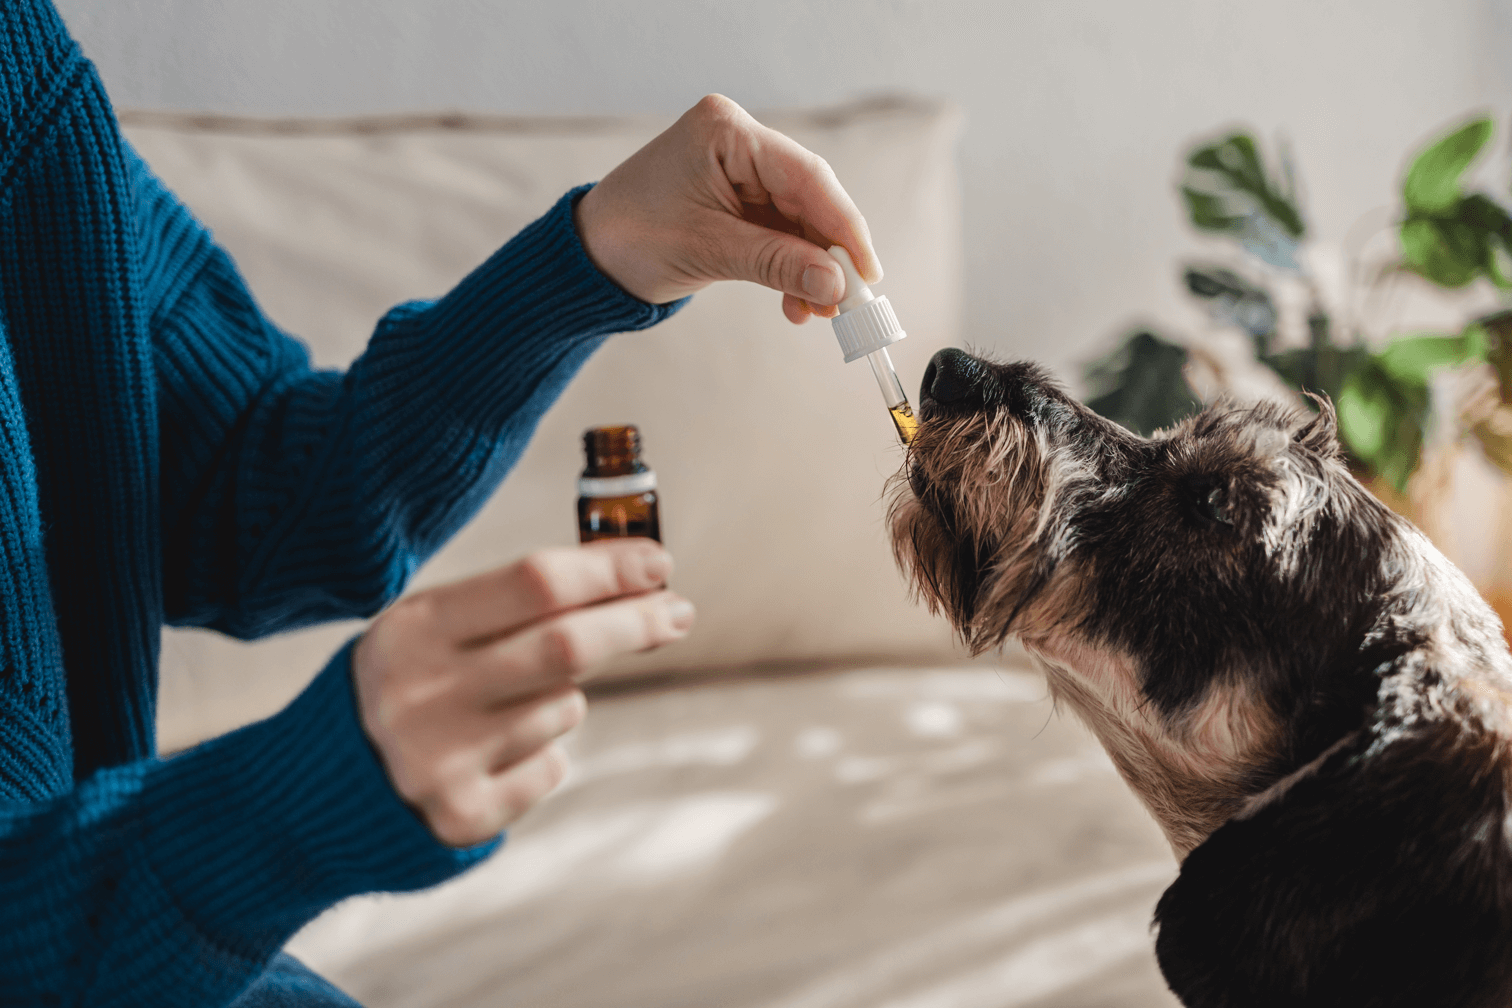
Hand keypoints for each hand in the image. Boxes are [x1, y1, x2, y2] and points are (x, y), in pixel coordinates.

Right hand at [353, 539, 693, 846]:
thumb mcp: (427, 627)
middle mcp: (423, 694)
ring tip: (505, 703)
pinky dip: (541, 750)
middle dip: (635, 623)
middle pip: (567, 645)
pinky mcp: (463, 816)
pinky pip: (550, 765)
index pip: (534, 583)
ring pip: (563, 706)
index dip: (609, 570)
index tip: (659, 564)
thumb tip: (632, 579)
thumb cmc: (402, 683)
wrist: (314, 791)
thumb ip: (511, 602)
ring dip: (562, 695)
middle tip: (677, 613)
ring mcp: (442, 761)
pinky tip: (490, 752)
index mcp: (413, 629)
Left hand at [574, 93, 881, 323]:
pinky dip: (792, 266)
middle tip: (851, 300)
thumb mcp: (710, 251)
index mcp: (725, 132)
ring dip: (813, 267)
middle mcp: (737, 141)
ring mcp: (739, 168)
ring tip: (820, 310)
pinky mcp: (738, 197)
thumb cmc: (630, 239)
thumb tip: (837, 284)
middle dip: (830, 252)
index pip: (805, 176)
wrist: (589, 256)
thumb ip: (778, 264)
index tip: (868, 272)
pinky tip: (799, 301)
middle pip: (809, 196)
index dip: (843, 226)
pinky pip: (781, 231)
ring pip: (799, 219)